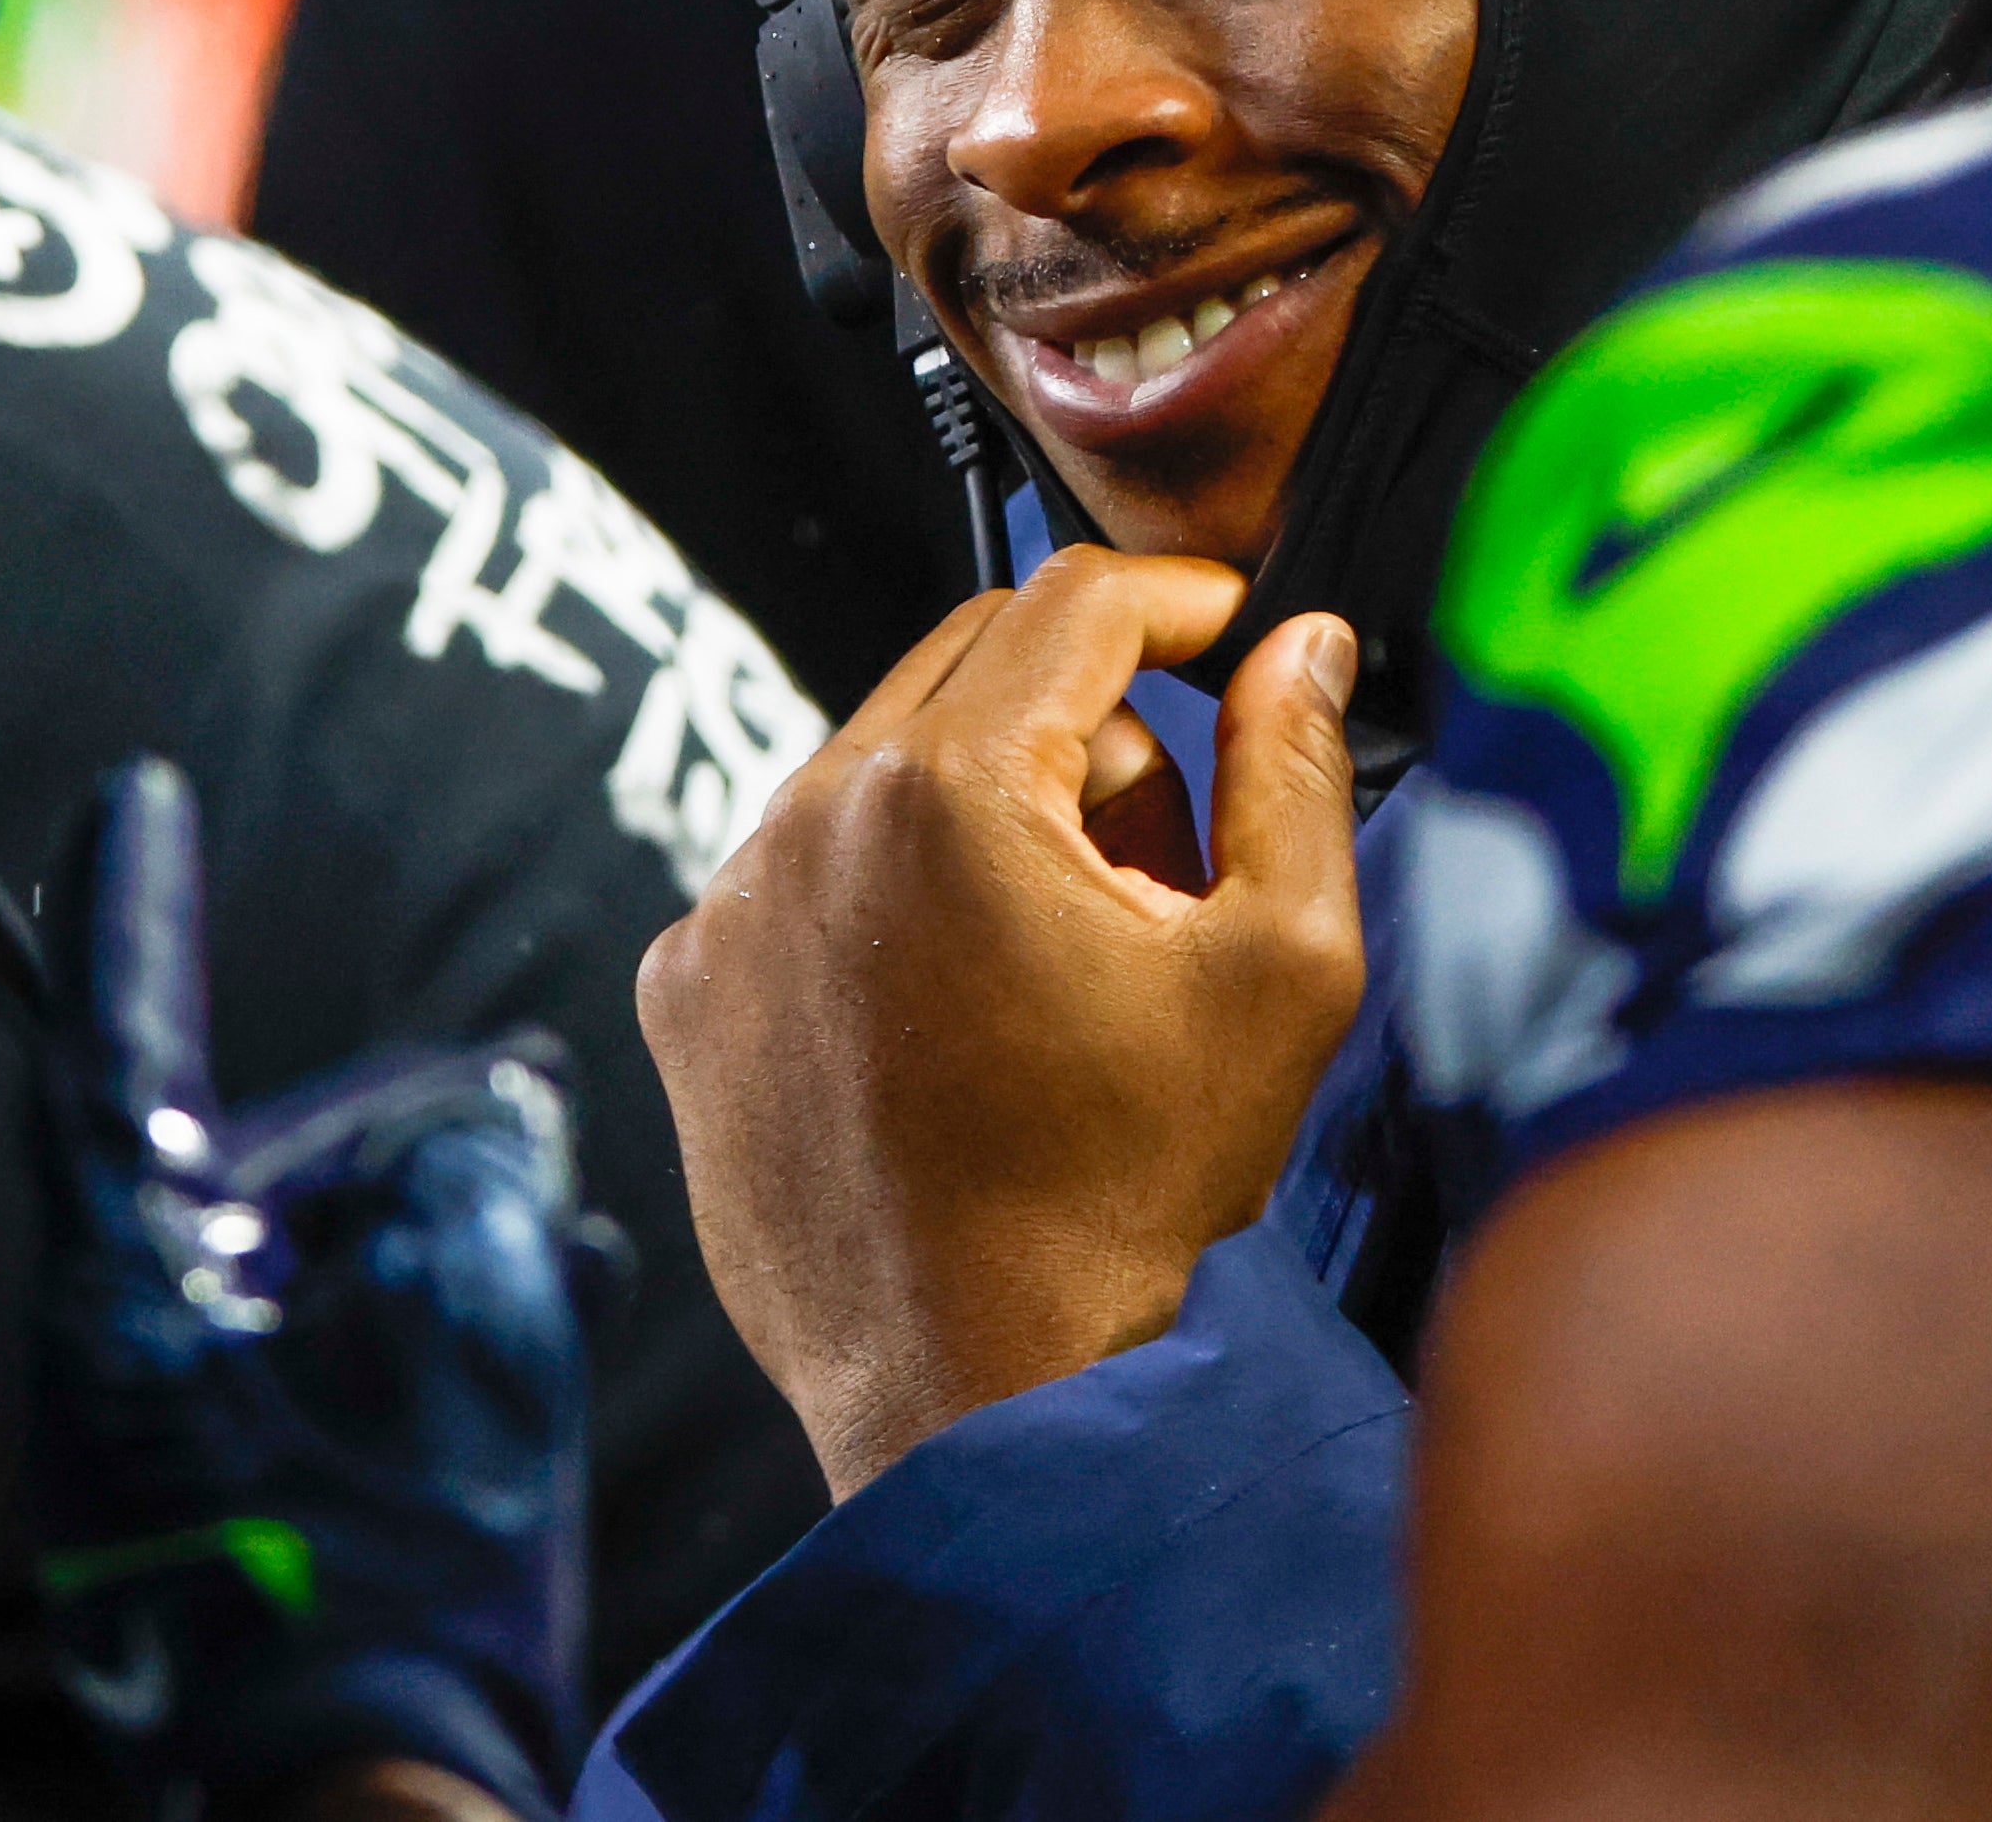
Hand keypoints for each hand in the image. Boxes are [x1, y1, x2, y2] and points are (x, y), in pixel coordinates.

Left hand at [32, 762, 613, 1815]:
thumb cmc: (404, 1592)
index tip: (134, 790)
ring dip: (432, 1228)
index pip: (109, 1052)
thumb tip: (481, 1124)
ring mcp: (172, 1452)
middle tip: (519, 1099)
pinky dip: (425, 1321)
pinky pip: (326, 1366)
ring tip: (555, 1217)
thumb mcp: (470, 1339)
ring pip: (305, 1266)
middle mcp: (124, 1361)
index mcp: (126, 1300)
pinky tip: (545, 1302)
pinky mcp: (238, 1522)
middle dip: (393, 1123)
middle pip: (248, 1165)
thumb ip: (472, 1184)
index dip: (129, 908)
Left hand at [638, 550, 1366, 1499]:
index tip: (1237, 632)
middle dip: (1093, 719)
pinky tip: (959, 1018)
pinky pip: (804, 871)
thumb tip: (1302, 646)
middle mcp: (804, 817)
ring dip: (990, 813)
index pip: (1074, 601)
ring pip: (885, 764)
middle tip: (1169, 858)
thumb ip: (1297, 772)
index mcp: (947, 789)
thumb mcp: (1280, 971)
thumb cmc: (1132, 1196)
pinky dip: (890, 900)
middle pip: (974, 664)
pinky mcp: (688, 987)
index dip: (1180, 598)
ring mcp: (727, 904)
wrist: (974, 1393)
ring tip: (1066, 964)